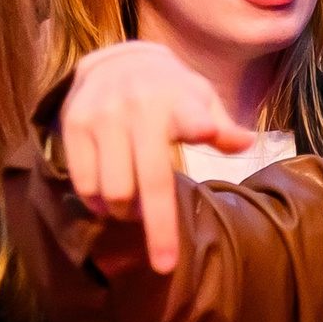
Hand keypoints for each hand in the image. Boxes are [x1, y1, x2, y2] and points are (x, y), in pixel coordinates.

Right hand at [59, 41, 253, 273]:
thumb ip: (220, 124)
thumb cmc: (169, 90)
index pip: (191, 116)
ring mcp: (103, 117)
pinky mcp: (74, 125)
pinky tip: (108, 201)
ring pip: (113, 190)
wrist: (115, 59)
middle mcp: (138, 108)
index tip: (205, 130)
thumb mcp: (200, 97)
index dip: (200, 124)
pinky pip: (83, 182)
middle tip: (165, 262)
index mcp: (177, 102)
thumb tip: (248, 143)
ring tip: (135, 210)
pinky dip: (97, 202)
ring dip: (126, 213)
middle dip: (159, 231)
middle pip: (149, 181)